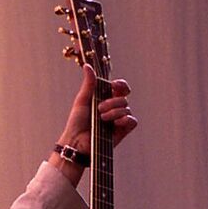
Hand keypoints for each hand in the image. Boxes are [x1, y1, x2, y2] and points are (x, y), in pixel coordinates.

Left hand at [49, 65, 137, 183]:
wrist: (75, 142)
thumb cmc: (76, 123)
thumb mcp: (82, 101)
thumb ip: (89, 84)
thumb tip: (88, 66)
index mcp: (105, 100)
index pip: (120, 88)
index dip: (121, 85)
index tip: (114, 86)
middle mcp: (113, 109)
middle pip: (123, 98)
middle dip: (113, 102)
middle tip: (99, 109)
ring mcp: (118, 121)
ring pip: (127, 109)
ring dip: (115, 111)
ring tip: (102, 118)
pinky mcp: (121, 132)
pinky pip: (132, 121)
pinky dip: (126, 119)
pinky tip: (116, 122)